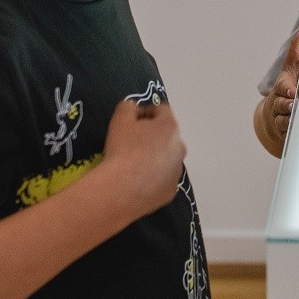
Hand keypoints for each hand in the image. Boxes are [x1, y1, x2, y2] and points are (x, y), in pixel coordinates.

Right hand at [101, 100, 184, 218]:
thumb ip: (128, 107)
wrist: (121, 190)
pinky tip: (137, 181)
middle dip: (152, 135)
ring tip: (134, 163)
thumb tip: (134, 109)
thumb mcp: (119, 119)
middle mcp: (179, 148)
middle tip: (131, 142)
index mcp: (170, 128)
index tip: (131, 121)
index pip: (162, 111)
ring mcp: (177, 171)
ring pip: (167, 158)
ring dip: (154, 156)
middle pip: (167, 135)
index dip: (145, 112)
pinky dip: (153, 177)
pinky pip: (163, 178)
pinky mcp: (171, 191)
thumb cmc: (122, 150)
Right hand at [267, 26, 298, 146]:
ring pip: (284, 122)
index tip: (293, 91)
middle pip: (282, 106)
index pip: (283, 87)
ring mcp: (282, 119)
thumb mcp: (292, 67)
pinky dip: (295, 136)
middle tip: (295, 106)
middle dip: (287, 107)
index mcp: (283, 87)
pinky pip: (289, 135)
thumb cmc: (289, 85)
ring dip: (291, 123)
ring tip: (298, 122)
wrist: (275, 113)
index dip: (287, 90)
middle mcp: (280, 103)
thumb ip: (297, 49)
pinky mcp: (286, 133)